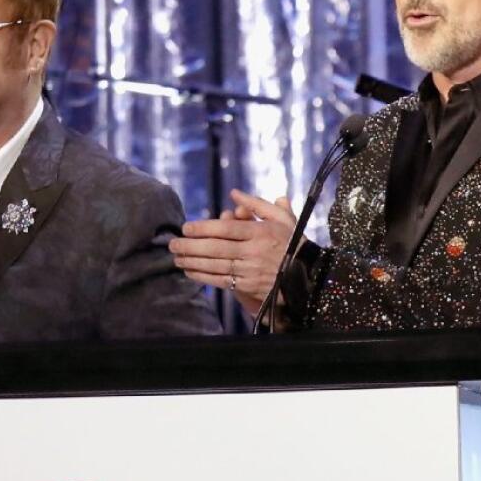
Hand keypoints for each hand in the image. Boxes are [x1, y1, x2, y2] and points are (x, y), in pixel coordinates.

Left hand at [171, 189, 297, 315]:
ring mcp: (251, 270)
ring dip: (193, 261)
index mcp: (262, 232)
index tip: (186, 228)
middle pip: (217, 248)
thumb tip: (234, 194)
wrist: (308, 277)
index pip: (227, 229)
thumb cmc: (292, 243)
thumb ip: (257, 205)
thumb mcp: (281, 220)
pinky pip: (221, 281)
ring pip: (216, 265)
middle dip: (191, 246)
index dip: (204, 229)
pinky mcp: (249, 286)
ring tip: (176, 257)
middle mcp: (255, 251)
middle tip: (172, 244)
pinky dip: (203, 276)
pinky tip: (189, 271)